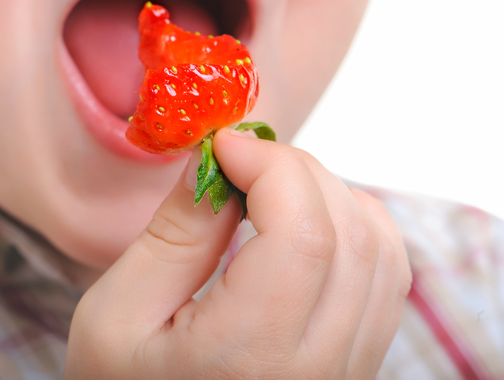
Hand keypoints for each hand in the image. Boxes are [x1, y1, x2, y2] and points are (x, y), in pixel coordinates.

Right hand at [64, 128, 411, 378]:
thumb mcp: (116, 315)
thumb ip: (173, 236)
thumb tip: (215, 162)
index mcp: (249, 359)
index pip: (303, 236)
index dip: (273, 167)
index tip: (224, 145)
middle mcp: (319, 370)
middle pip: (349, 233)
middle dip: (296, 170)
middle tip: (240, 160)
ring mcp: (348, 371)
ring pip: (381, 250)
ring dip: (329, 193)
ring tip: (269, 186)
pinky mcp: (358, 363)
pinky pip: (387, 277)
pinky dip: (354, 225)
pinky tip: (305, 218)